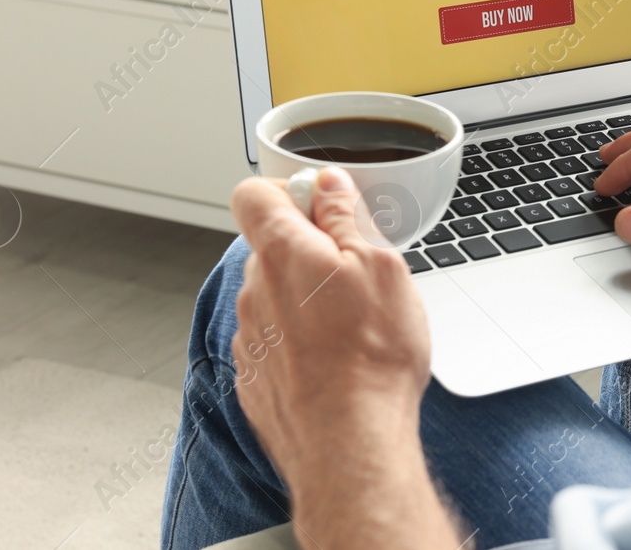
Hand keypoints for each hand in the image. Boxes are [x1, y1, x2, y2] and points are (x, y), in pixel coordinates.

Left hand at [231, 168, 459, 549]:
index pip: (253, 194)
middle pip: (270, 248)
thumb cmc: (371, 358)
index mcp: (283, 252)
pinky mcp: (253, 378)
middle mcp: (254, 292)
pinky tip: (334, 363)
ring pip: (274, 298)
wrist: (350, 445)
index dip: (286, 191)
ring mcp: (249, 338)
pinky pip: (273, 342)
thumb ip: (346, 218)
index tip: (322, 204)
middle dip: (308, 251)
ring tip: (352, 328)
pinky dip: (299, 343)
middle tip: (355, 274)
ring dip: (305, 301)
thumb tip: (328, 185)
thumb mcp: (381, 267)